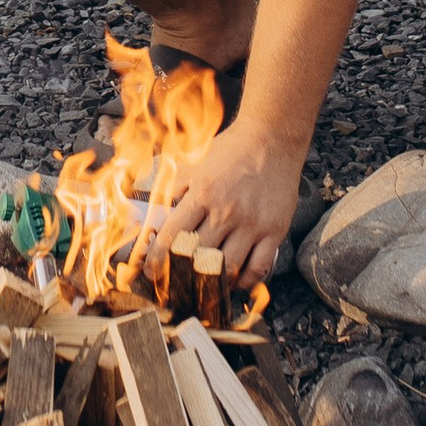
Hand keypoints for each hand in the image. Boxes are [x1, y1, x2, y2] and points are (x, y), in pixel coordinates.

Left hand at [133, 116, 301, 290]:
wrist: (272, 138)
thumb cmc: (233, 149)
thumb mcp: (197, 163)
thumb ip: (177, 188)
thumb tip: (157, 211)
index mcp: (202, 194)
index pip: (172, 235)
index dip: (157, 258)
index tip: (151, 271)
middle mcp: (226, 211)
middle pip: (197, 256)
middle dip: (182, 275)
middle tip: (176, 285)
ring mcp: (252, 223)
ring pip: (227, 266)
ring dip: (213, 282)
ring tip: (205, 287)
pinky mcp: (274, 230)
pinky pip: (259, 267)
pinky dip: (245, 280)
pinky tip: (236, 282)